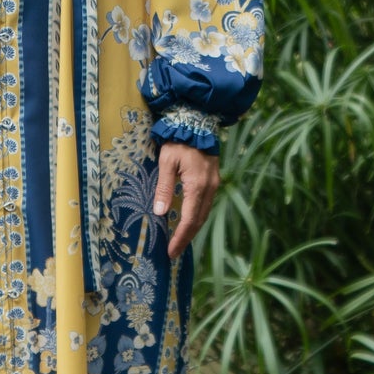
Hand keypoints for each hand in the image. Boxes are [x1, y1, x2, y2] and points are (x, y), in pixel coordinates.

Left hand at [153, 141, 219, 258]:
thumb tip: (159, 213)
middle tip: (174, 251)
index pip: (189, 219)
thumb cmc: (178, 141)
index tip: (171, 251)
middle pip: (199, 220)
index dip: (180, 237)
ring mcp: (214, 184)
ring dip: (192, 228)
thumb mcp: (166, 162)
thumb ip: (164, 188)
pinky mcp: (214, 180)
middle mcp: (210, 188)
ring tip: (179, 240)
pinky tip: (188, 221)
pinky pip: (206, 204)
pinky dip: (197, 216)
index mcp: (198, 186)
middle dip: (186, 237)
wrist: (197, 122)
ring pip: (205, 213)